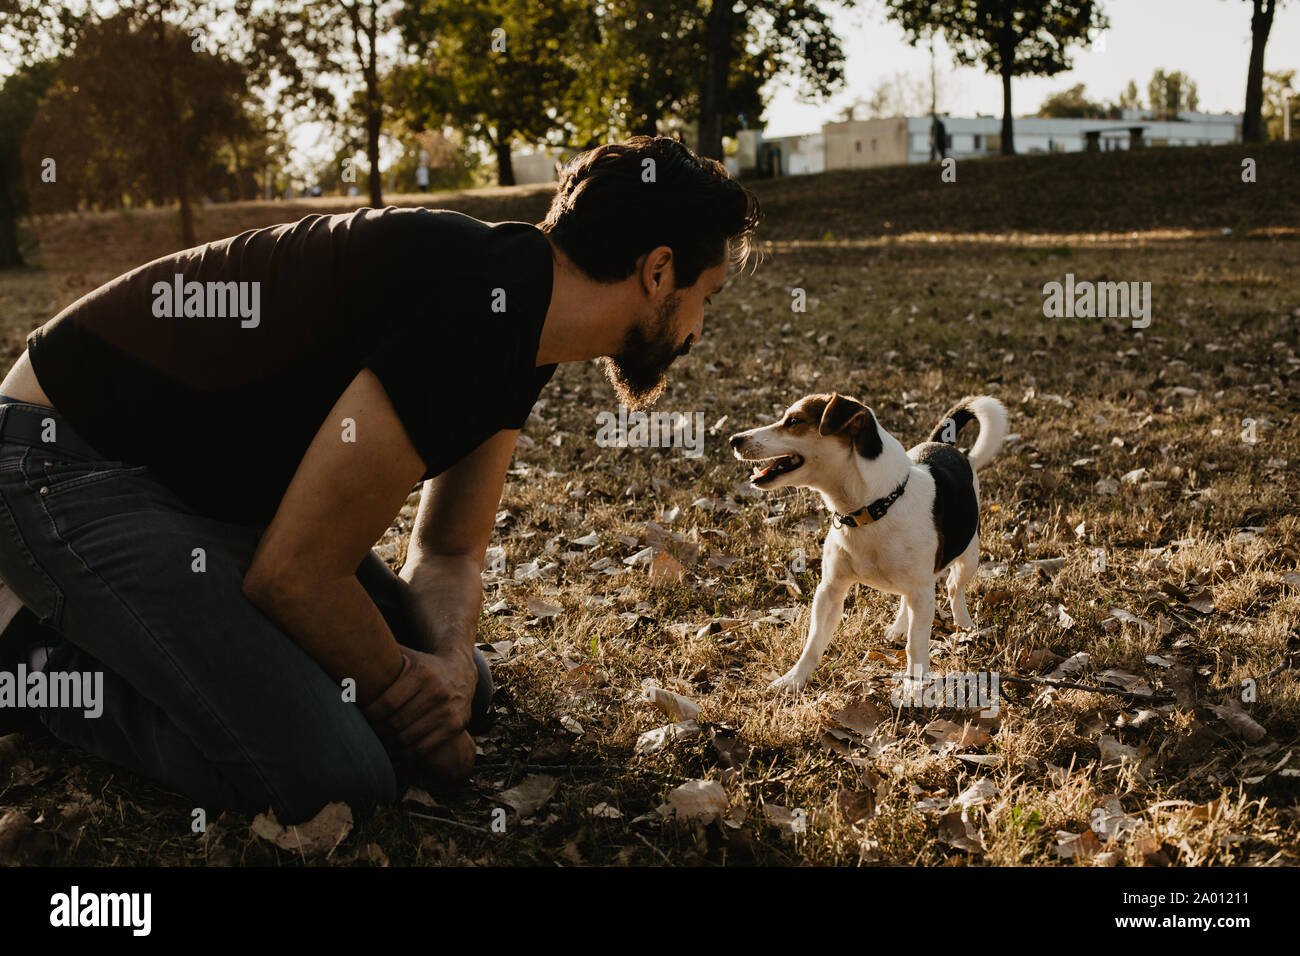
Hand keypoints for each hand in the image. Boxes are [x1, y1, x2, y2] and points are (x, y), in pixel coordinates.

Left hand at [362, 645, 477, 769]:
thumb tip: (344, 651)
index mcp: (423, 674)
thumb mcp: (406, 657)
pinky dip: (405, 752)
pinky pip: (423, 748)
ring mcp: (449, 711)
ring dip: (389, 743)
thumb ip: (380, 657)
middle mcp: (438, 692)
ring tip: (379, 740)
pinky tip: (396, 747)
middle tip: (367, 731)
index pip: (387, 703)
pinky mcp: (456, 726)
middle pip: (396, 723)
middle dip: (377, 730)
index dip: (370, 714)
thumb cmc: (422, 665)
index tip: (361, 715)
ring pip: (407, 739)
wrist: (461, 670)